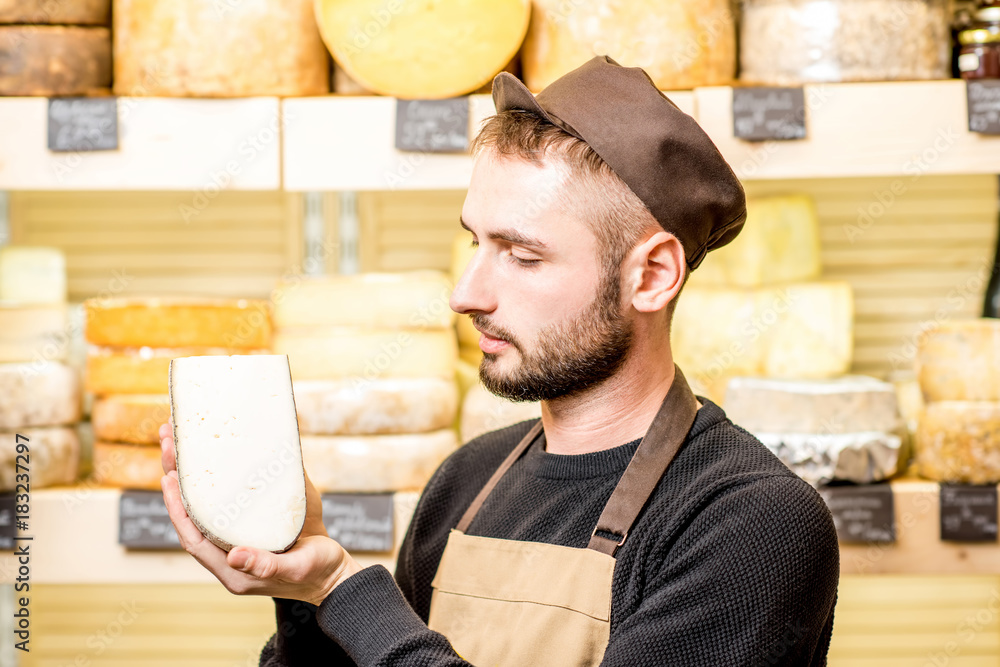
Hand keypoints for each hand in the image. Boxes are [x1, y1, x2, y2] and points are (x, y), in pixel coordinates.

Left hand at [159, 421, 361, 605]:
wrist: (334, 575)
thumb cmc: (317, 573)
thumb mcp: (297, 568)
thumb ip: (267, 564)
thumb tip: (235, 556)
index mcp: (232, 572)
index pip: (193, 539)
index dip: (178, 510)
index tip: (168, 478)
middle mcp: (228, 557)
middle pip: (192, 518)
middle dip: (177, 482)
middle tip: (168, 442)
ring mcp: (237, 543)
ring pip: (204, 509)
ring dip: (190, 478)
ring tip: (180, 443)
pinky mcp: (250, 530)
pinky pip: (223, 506)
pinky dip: (212, 483)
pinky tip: (211, 462)